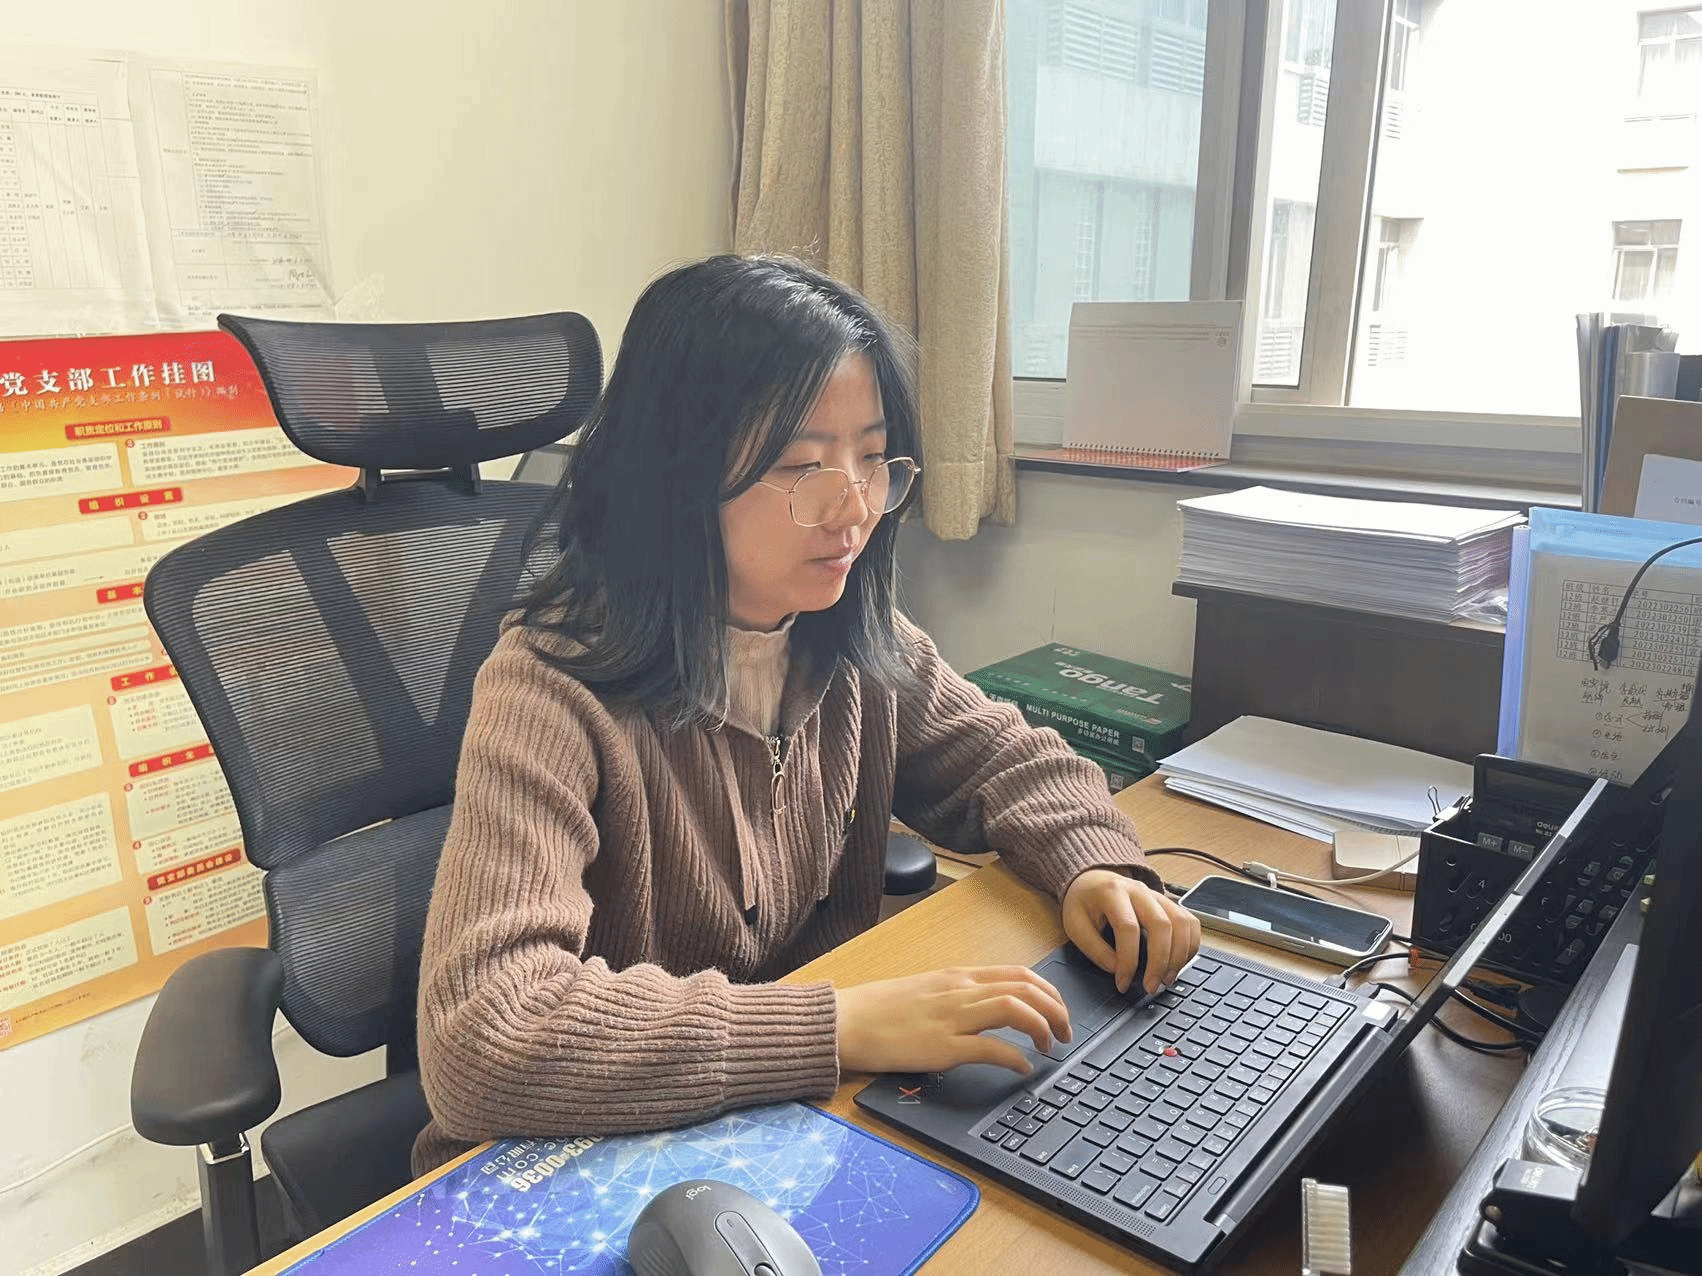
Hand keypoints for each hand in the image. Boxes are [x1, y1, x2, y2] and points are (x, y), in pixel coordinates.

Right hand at [835, 966, 1072, 1075]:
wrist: (845, 1021)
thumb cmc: (879, 1009)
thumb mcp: (926, 991)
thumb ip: (957, 996)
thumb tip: (988, 1009)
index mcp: (957, 977)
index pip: (1018, 974)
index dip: (1048, 992)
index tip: (1058, 1011)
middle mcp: (960, 991)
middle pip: (1027, 988)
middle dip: (1056, 1010)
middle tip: (1065, 1032)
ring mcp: (953, 1017)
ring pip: (1016, 1010)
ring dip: (1043, 1028)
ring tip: (1050, 1047)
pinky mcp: (942, 1047)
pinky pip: (992, 1049)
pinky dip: (1016, 1058)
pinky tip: (1022, 1068)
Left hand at [1062, 869, 1201, 995]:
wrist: (1093, 880)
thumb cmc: (1083, 903)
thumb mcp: (1074, 925)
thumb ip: (1093, 949)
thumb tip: (1117, 970)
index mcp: (1112, 893)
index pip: (1128, 928)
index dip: (1128, 960)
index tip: (1123, 983)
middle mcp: (1139, 891)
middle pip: (1161, 924)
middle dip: (1160, 961)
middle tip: (1151, 987)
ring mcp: (1157, 895)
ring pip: (1181, 923)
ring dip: (1179, 956)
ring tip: (1166, 979)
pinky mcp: (1169, 903)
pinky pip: (1190, 922)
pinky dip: (1190, 945)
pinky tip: (1178, 963)